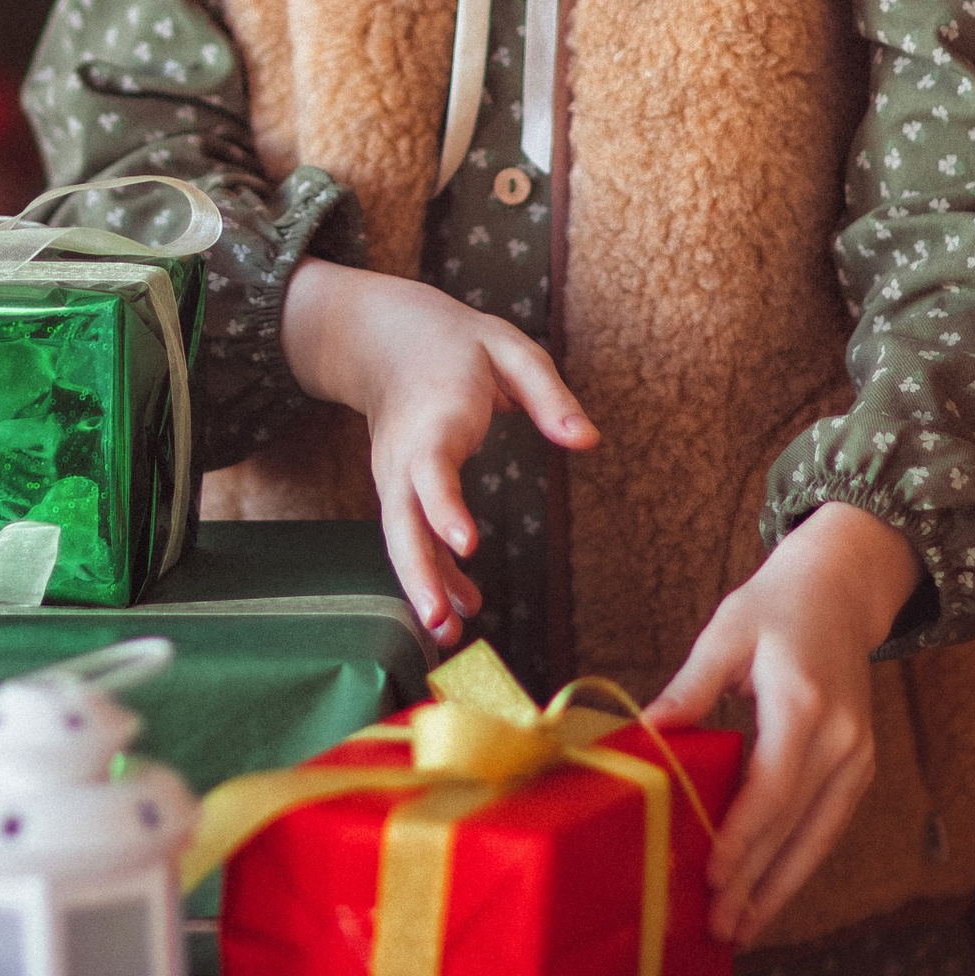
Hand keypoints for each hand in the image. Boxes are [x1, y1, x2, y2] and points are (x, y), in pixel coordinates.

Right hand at [281, 260, 596, 647]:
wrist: (385, 338)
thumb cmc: (458, 345)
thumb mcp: (509, 349)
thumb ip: (549, 394)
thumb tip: (589, 441)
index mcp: (435, 416)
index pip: (430, 468)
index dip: (443, 507)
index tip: (466, 544)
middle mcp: (404, 455)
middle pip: (400, 520)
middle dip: (418, 572)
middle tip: (441, 620)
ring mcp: (393, 477)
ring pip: (399, 539)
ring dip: (420, 588)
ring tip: (448, 637)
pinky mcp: (396, 492)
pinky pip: (409, 538)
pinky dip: (430, 575)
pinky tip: (460, 609)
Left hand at [647, 504, 923, 944]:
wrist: (842, 587)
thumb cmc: (777, 604)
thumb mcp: (725, 632)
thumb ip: (688, 689)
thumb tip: (644, 735)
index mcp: (805, 704)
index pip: (773, 788)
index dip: (744, 839)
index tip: (714, 879)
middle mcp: (842, 738)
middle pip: (797, 825)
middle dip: (758, 882)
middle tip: (721, 928)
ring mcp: (858, 755)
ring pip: (820, 836)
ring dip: (783, 887)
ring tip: (745, 929)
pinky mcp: (860, 765)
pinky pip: (828, 824)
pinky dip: (801, 862)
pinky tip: (772, 892)